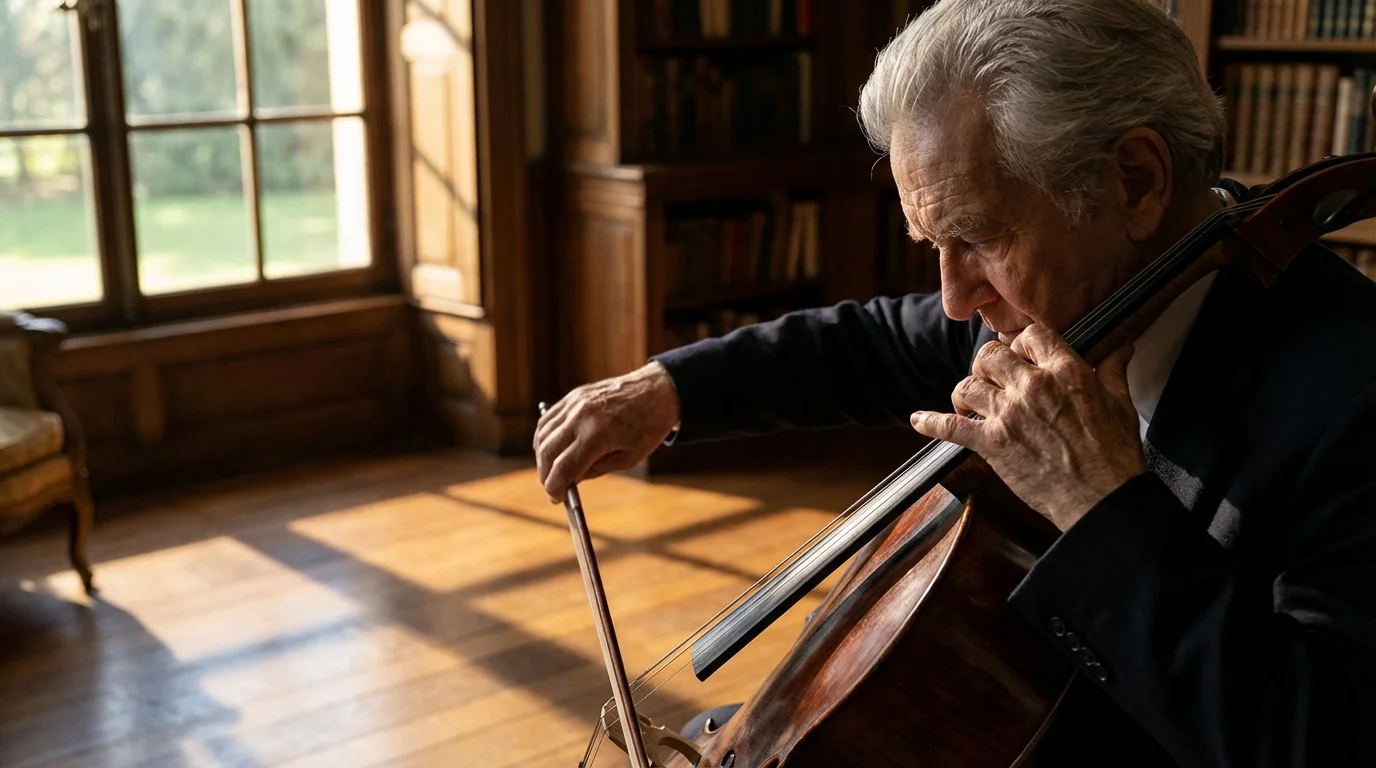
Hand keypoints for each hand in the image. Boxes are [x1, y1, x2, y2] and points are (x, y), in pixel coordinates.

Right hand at [535, 362, 680, 502]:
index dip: (555, 487)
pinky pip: (548, 420)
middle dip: (546, 475)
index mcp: (598, 435)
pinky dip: (544, 437)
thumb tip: (570, 480)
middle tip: (552, 487)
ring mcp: (574, 403)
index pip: (564, 467)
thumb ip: (596, 470)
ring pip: (543, 435)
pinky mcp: (573, 396)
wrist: (656, 390)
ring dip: (542, 457)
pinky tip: (550, 450)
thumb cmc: (647, 427)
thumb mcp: (627, 458)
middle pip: (548, 451)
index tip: (555, 498)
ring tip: (551, 471)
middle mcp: (580, 417)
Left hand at [909, 325, 1146, 530]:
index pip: (1030, 335)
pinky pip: (950, 427)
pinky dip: (931, 423)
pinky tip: (919, 420)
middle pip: (990, 355)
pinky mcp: (992, 443)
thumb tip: (1120, 348)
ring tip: (970, 402)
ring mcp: (1008, 414)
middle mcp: (1032, 386)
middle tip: (992, 378)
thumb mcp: (1120, 403)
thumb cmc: (1113, 455)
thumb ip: (1112, 369)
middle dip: (988, 365)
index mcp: (1065, 372)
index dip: (1022, 342)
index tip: (1019, 353)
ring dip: (966, 393)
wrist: (1101, 499)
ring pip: (968, 385)